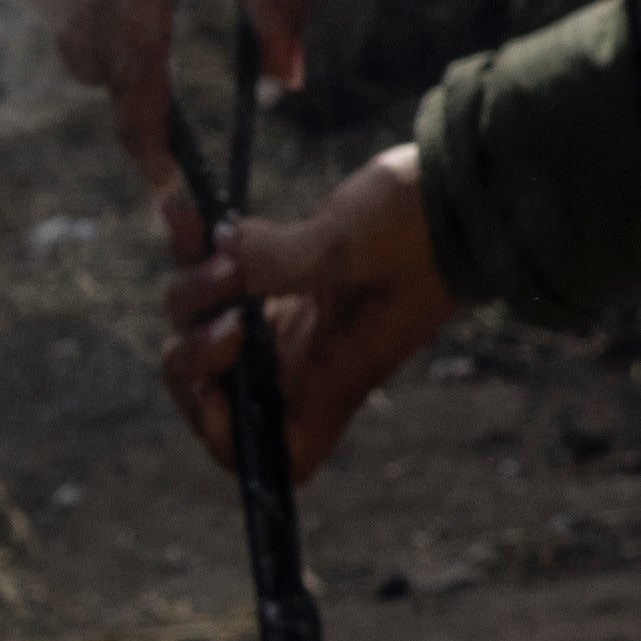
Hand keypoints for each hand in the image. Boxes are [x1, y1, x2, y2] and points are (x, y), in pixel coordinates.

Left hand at [166, 143, 458, 479]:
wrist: (457, 184)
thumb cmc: (424, 231)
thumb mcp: (352, 247)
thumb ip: (277, 262)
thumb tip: (217, 251)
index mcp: (331, 379)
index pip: (275, 456)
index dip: (228, 438)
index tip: (217, 388)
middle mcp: (302, 358)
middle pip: (217, 392)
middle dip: (196, 353)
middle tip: (222, 297)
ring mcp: (288, 317)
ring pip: (204, 328)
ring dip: (192, 290)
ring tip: (216, 240)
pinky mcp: (279, 272)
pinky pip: (213, 271)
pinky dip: (191, 247)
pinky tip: (183, 211)